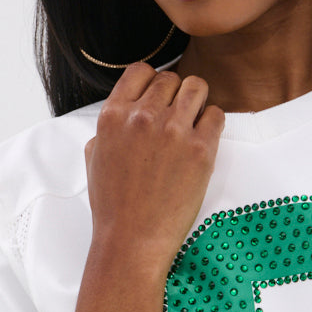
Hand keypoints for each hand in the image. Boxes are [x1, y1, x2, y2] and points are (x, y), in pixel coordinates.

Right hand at [85, 64, 223, 273]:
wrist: (132, 240)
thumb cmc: (113, 205)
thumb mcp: (94, 158)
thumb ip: (108, 128)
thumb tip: (123, 112)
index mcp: (114, 115)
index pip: (140, 71)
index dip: (152, 82)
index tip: (158, 98)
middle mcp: (143, 117)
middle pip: (171, 79)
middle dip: (175, 95)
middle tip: (177, 118)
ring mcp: (174, 131)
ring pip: (197, 87)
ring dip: (197, 101)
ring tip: (193, 122)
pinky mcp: (201, 150)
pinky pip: (216, 114)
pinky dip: (212, 122)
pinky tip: (204, 140)